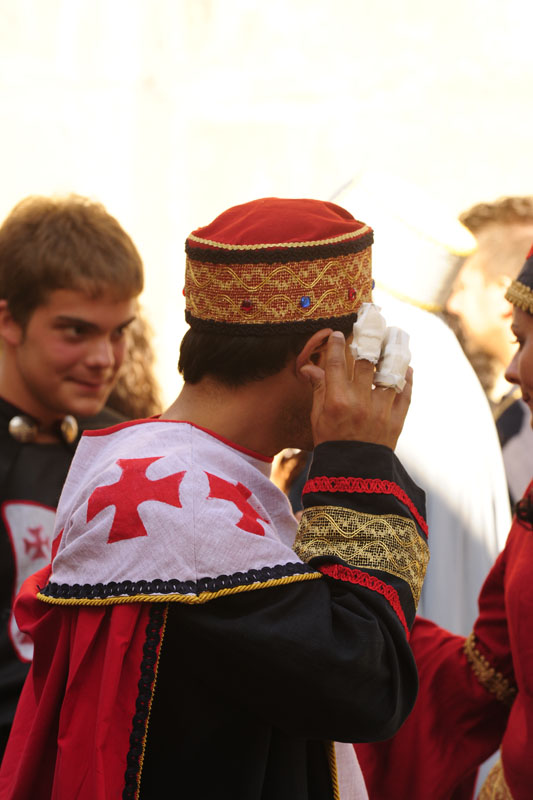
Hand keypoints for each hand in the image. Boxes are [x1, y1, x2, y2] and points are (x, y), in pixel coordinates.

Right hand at [300, 330, 412, 449]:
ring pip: (391, 375)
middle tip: (372, 326)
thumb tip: (309, 367)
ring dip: (394, 355)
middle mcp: (360, 403)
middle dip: (369, 341)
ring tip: (395, 339)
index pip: (337, 365)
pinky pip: (405, 395)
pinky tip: (406, 368)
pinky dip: (407, 380)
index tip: (339, 334)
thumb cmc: (331, 443)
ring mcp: (381, 412)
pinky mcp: (396, 421)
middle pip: (368, 363)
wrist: (353, 474)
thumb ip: (319, 389)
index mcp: (337, 402)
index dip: (337, 346)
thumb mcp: (318, 417)